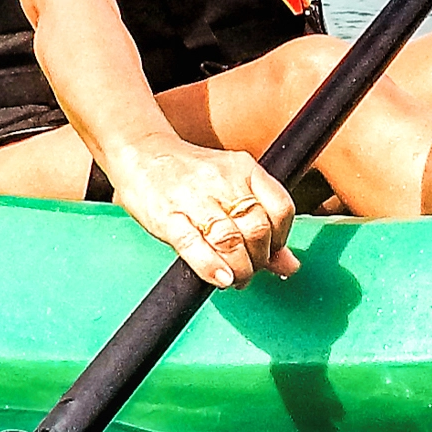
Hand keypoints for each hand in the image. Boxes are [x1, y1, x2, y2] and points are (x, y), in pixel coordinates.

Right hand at [110, 139, 300, 287]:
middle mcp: (223, 181)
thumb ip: (263, 224)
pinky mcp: (167, 216)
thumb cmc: (190, 176)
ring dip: (239, 269)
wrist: (141, 153)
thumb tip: (290, 265)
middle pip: (257, 229)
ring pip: (230, 240)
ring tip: (234, 278)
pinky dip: (211, 266)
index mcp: (244, 169)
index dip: (281, 239)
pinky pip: (193, 245)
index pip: (281, 208)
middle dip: (259, 260)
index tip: (270, 252)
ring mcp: (194, 198)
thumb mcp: (232, 189)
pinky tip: (220, 278)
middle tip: (249, 271)